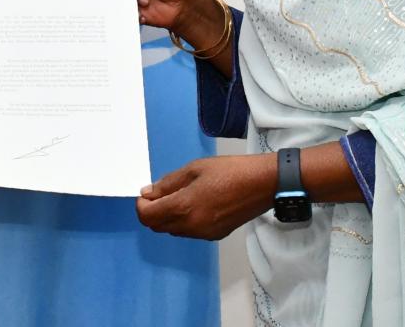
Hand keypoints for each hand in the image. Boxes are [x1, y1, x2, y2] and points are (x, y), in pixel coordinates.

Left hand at [135, 154, 273, 240]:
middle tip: (160, 193)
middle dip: (153, 211)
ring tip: (180, 195)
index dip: (141, 205)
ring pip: (173, 230)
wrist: (263, 184)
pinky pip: (189, 232)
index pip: (147, 216)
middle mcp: (191, 226)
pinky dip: (184, 221)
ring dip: (168, 216)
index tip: (146, 194)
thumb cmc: (230, 171)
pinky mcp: (215, 236)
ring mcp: (203, 234)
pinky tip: (196, 204)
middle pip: (157, 227)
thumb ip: (168, 183)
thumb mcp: (195, 169)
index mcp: (184, 207)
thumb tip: (149, 192)